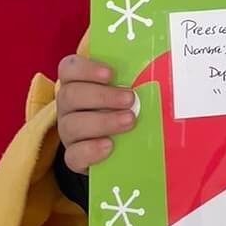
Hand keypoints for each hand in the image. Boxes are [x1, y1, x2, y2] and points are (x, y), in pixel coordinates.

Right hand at [57, 54, 136, 173]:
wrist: (121, 147)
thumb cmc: (123, 108)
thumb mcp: (126, 90)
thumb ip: (133, 79)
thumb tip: (158, 70)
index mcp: (76, 83)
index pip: (69, 68)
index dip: (87, 69)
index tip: (110, 73)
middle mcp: (68, 106)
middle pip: (70, 95)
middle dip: (102, 96)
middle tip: (130, 99)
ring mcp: (68, 132)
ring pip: (71, 125)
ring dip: (103, 122)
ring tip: (129, 121)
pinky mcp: (74, 156)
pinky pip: (74, 155)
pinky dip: (91, 150)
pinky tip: (109, 145)